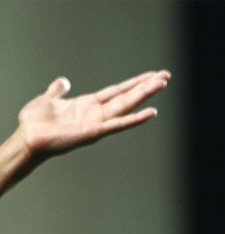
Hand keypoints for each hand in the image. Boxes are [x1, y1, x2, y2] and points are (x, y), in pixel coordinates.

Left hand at [16, 70, 169, 159]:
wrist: (29, 138)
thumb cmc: (36, 122)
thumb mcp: (48, 99)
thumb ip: (57, 90)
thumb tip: (63, 81)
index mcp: (89, 104)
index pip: (117, 90)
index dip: (134, 82)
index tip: (151, 75)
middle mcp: (98, 113)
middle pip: (127, 95)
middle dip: (146, 85)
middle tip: (165, 75)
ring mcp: (99, 122)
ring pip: (127, 105)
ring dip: (145, 94)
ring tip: (162, 84)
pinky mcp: (95, 132)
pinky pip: (119, 124)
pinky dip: (135, 119)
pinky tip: (152, 113)